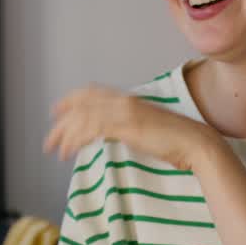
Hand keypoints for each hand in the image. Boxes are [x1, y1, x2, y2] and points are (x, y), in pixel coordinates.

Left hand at [43, 85, 218, 170]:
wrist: (195, 143)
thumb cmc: (175, 140)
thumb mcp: (146, 128)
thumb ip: (127, 126)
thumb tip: (110, 133)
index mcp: (128, 99)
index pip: (91, 93)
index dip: (70, 100)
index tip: (56, 110)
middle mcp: (123, 101)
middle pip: (82, 105)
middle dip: (62, 122)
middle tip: (49, 139)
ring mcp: (125, 111)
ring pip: (83, 118)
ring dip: (66, 134)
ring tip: (57, 151)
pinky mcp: (126, 125)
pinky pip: (92, 129)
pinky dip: (77, 140)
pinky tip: (71, 151)